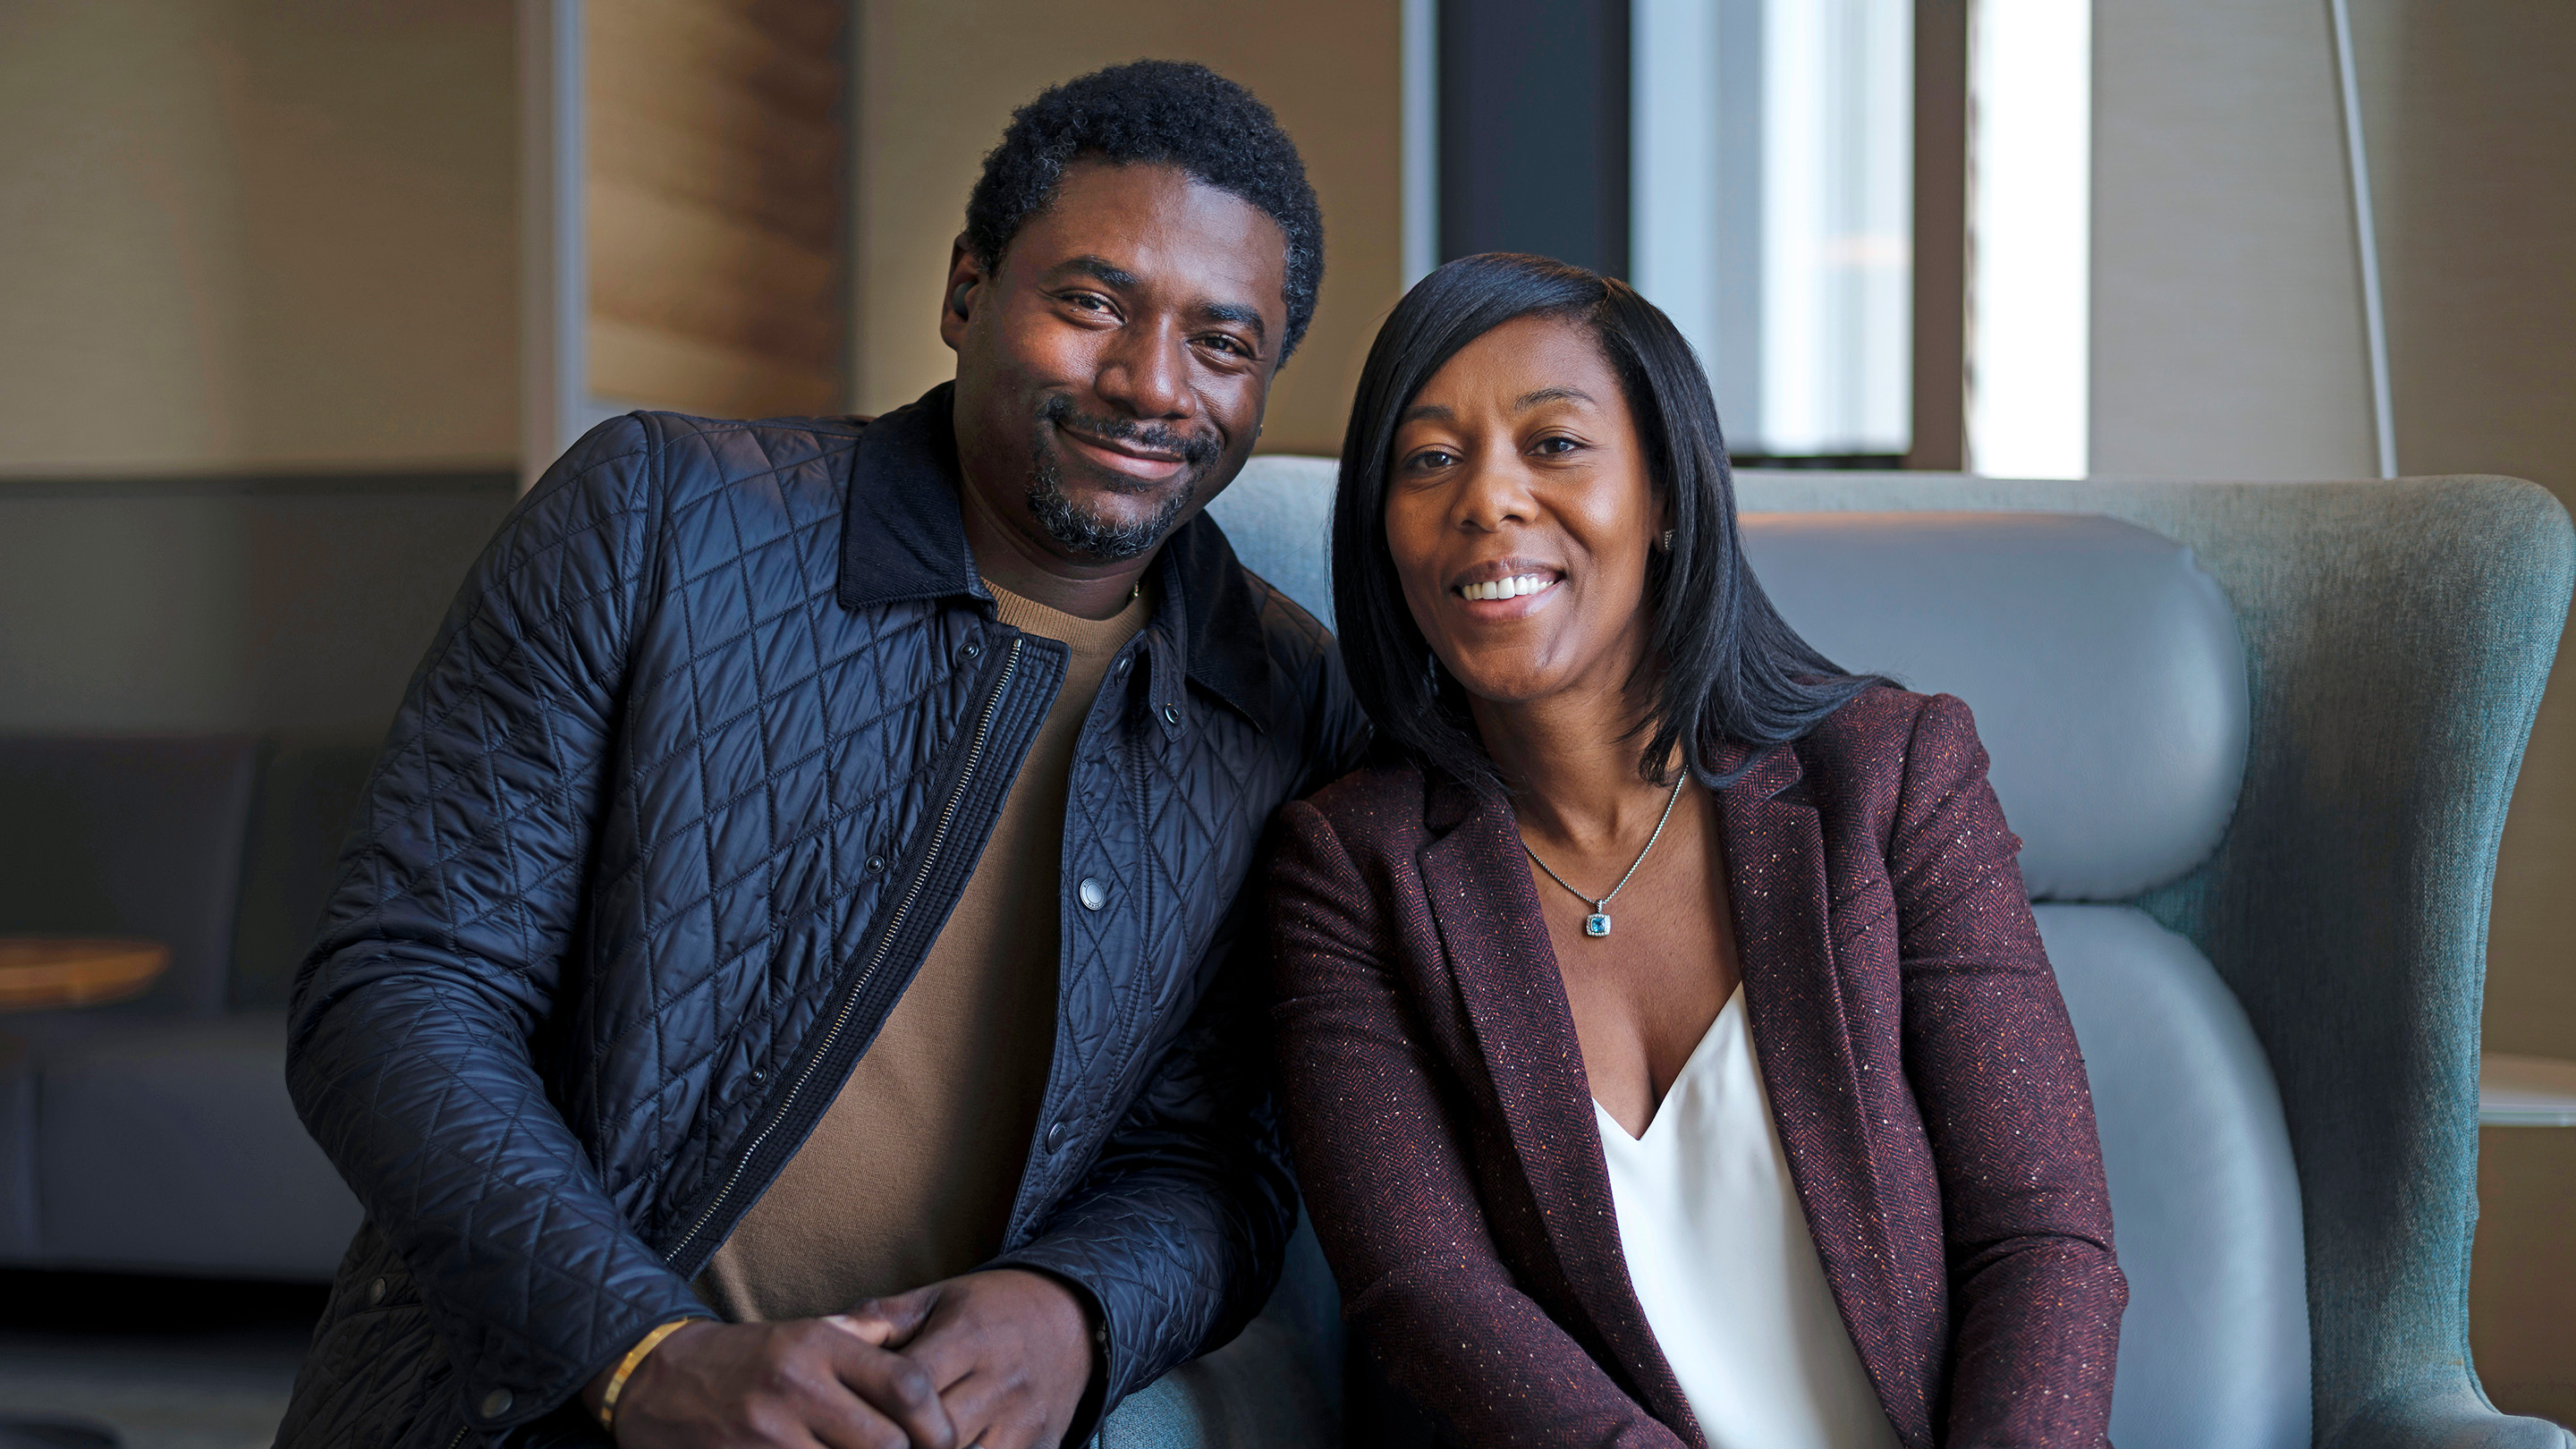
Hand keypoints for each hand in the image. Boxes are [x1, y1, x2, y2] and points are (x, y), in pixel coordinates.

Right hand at [587, 1317, 957, 1448]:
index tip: (944, 1442)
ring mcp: (767, 1432)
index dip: (938, 1425)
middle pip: (888, 1443)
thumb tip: (928, 1379)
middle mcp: (797, 1386)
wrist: (657, 1378)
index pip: (908, 1385)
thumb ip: (865, 1347)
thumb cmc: (747, 1359)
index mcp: (820, 1345)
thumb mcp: (806, 1334)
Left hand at [839, 1269, 1097, 1448]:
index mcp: (970, 1337)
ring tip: (898, 1447)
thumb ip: (880, 1319)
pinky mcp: (1042, 1446)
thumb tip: (823, 1331)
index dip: (875, 1408)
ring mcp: (1025, 1419)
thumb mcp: (937, 1298)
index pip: (910, 1386)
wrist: (1073, 1319)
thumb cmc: (990, 1311)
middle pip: (936, 1436)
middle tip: (871, 1441)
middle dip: (898, 1446)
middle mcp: (1001, 1380)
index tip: (848, 1415)